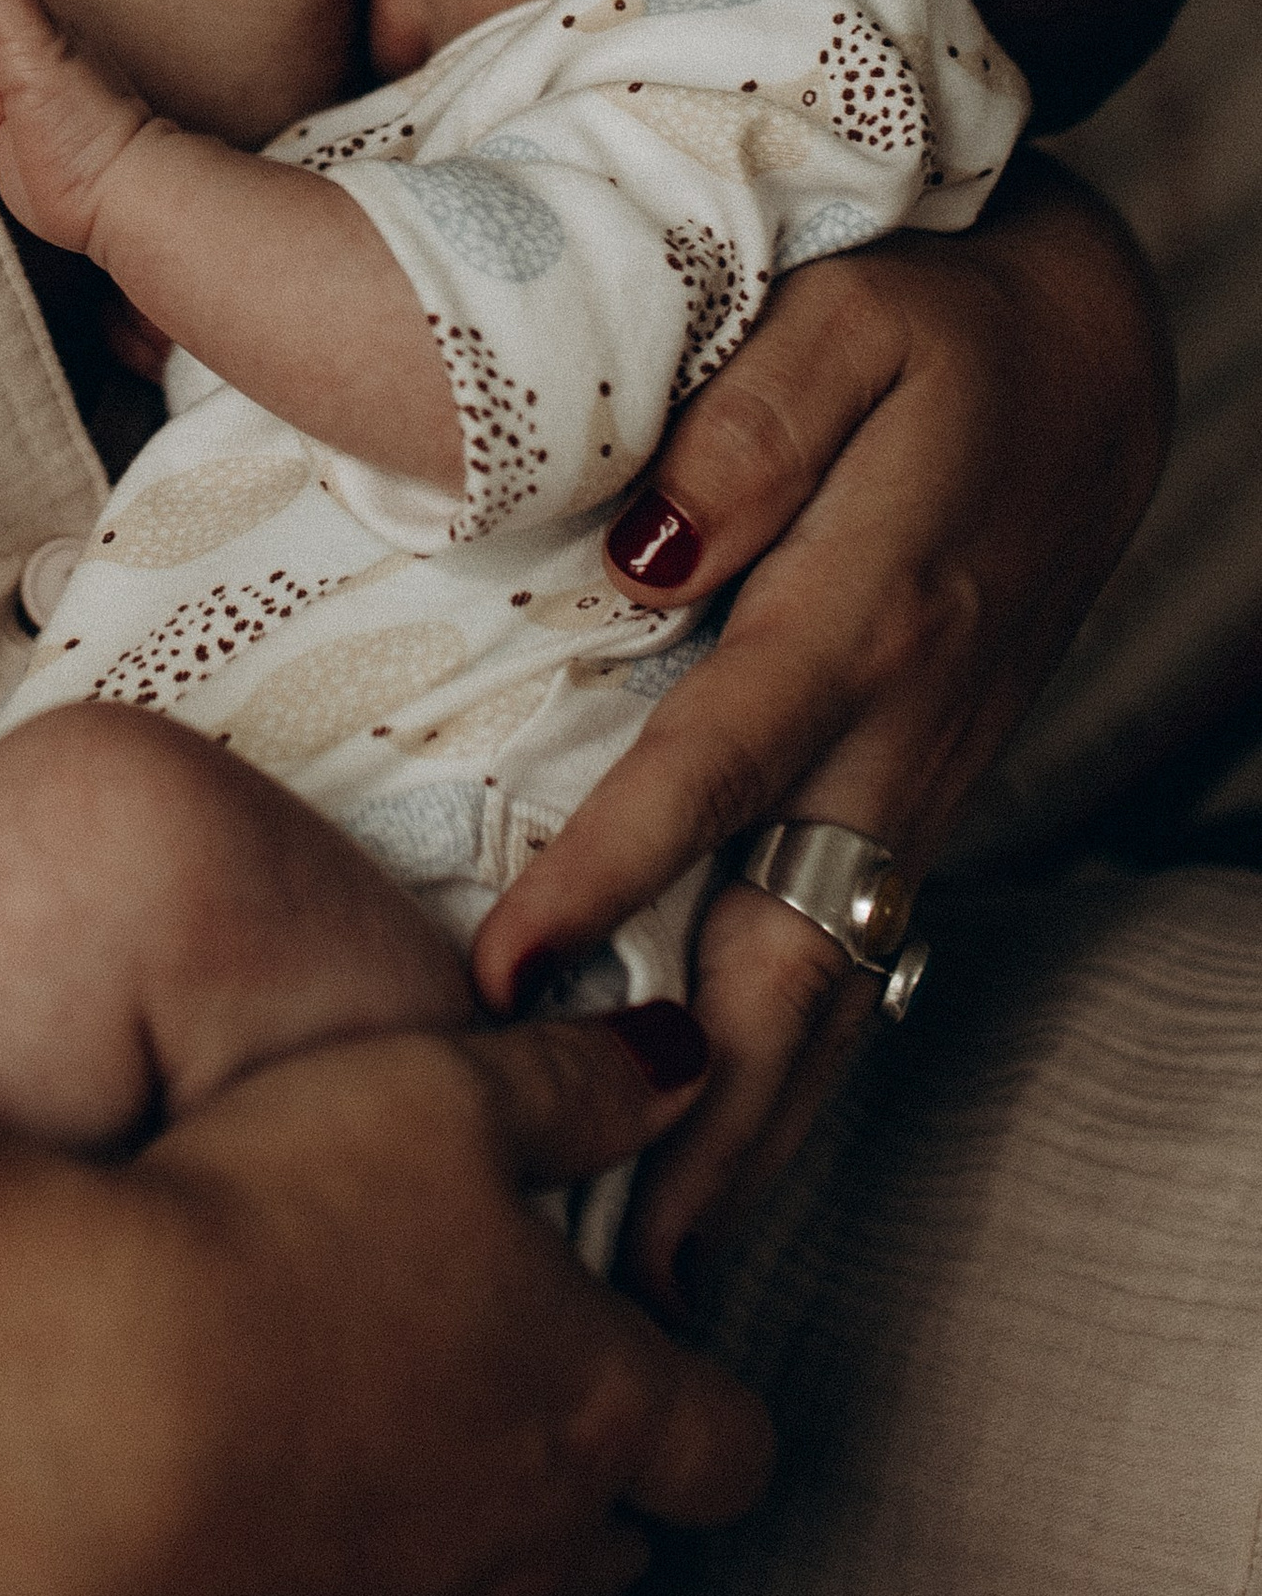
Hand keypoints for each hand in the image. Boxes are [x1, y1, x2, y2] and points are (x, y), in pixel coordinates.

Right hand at [69, 1005, 771, 1595]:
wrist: (58, 1404)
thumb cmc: (262, 1227)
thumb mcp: (432, 1094)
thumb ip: (573, 1084)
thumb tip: (678, 1062)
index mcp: (593, 1408)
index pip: (728, 1450)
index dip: (703, 1403)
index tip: (638, 1347)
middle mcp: (523, 1552)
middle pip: (617, 1555)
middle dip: (586, 1487)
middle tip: (493, 1390)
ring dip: (456, 1554)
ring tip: (360, 1454)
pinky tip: (245, 1524)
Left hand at [471, 160, 1167, 1319]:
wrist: (1091, 348)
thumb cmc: (939, 317)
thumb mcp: (848, 319)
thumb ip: (750, 430)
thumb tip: (641, 562)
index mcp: (867, 616)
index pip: (714, 771)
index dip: (609, 877)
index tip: (503, 982)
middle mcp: (899, 734)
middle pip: (794, 956)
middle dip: (704, 1118)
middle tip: (610, 1269)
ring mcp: (919, 785)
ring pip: (834, 994)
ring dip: (752, 1137)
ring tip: (659, 1278)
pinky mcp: (917, 801)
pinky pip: (850, 966)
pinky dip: (791, 1077)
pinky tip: (721, 1161)